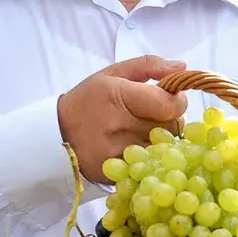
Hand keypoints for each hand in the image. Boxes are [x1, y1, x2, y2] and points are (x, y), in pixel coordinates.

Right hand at [57, 56, 188, 182]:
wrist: (55, 134)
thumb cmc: (88, 99)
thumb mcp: (112, 73)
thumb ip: (149, 65)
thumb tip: (182, 67)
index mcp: (119, 95)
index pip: (169, 105)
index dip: (177, 101)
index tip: (171, 99)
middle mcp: (118, 125)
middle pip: (171, 127)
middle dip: (170, 119)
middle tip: (155, 115)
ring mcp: (117, 151)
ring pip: (164, 148)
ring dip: (162, 139)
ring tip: (145, 131)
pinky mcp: (116, 171)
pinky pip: (149, 164)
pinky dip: (150, 157)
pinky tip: (138, 148)